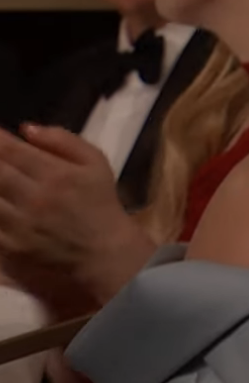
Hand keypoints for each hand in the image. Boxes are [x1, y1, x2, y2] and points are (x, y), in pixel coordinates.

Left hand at [0, 124, 153, 309]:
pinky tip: (0, 201)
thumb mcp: (97, 163)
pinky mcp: (10, 246)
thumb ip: (64, 141)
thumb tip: (26, 129)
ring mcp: (20, 224)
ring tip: (0, 177)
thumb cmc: (99, 203)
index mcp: (57, 174)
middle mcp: (35, 197)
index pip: (12, 151)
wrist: (103, 252)